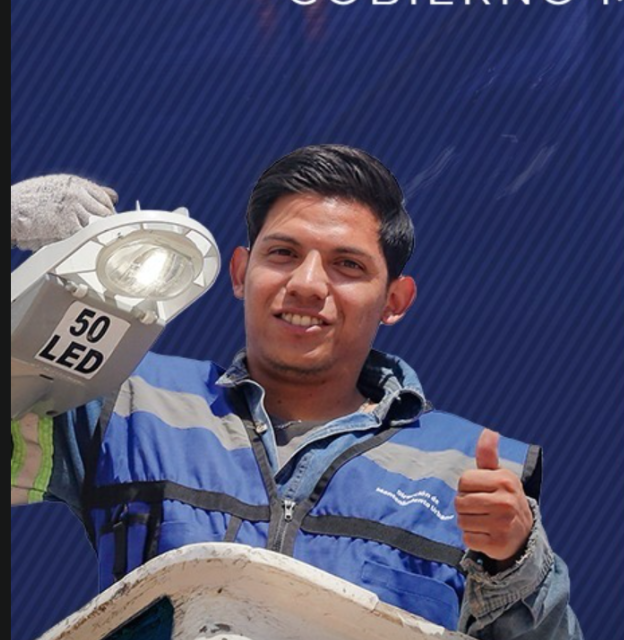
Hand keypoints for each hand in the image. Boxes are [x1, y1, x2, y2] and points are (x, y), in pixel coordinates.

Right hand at [11, 174, 117, 250]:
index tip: (109, 218)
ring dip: (88, 233)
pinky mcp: (68, 226)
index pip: (103, 196)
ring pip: (94, 226)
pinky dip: (78, 241)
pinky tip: (69, 239)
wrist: (10, 209)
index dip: (108, 209)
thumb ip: (87, 191)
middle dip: (104, 223)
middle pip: (104, 212)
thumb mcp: (58, 186)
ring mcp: (74, 209)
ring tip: (76, 234)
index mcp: (74, 182)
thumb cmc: (29, 199)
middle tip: (102, 232)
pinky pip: (82, 237)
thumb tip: (114, 196)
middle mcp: (77, 194)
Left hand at [455, 429, 533, 566]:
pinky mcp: (498, 544)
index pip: (463, 481)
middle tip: (480, 509)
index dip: (466, 487)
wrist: (523, 534)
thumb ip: (488, 454)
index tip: (480, 492)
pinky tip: (485, 534)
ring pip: (462, 520)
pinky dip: (472, 538)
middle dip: (465, 506)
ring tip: (483, 521)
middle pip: (460, 501)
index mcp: (504, 480)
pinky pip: (467, 538)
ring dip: (467, 522)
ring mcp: (503, 524)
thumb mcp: (497, 474)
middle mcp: (506, 501)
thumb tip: (489, 431)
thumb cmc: (503, 497)